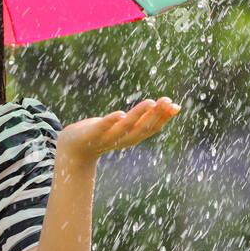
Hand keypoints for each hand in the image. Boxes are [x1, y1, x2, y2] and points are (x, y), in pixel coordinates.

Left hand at [57, 97, 180, 164]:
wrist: (74, 149)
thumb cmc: (102, 133)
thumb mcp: (125, 126)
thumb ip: (142, 118)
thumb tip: (169, 105)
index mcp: (130, 137)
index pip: (152, 129)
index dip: (164, 118)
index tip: (176, 106)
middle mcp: (121, 139)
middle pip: (142, 128)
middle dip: (156, 114)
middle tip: (167, 101)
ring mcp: (106, 138)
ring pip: (125, 126)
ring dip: (139, 114)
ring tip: (150, 102)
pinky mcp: (91, 134)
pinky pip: (102, 127)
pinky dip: (111, 121)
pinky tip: (120, 113)